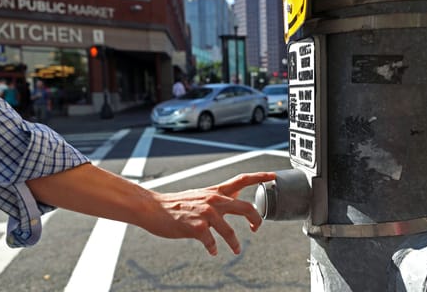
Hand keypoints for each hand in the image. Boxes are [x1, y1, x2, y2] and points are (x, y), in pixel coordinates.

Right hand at [143, 172, 275, 255]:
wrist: (153, 208)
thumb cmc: (177, 204)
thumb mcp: (202, 194)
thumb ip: (219, 196)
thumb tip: (236, 195)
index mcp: (215, 191)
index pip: (242, 179)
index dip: (260, 176)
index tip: (274, 175)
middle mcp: (213, 200)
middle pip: (245, 207)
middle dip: (256, 219)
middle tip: (257, 228)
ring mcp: (205, 214)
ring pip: (230, 231)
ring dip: (235, 243)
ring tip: (236, 250)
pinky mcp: (197, 228)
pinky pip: (212, 242)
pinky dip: (213, 248)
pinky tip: (212, 251)